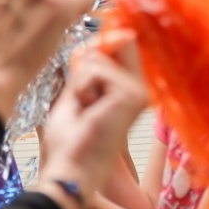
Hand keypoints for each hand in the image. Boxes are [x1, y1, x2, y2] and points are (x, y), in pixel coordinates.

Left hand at [36, 31, 149, 208]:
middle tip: (83, 99)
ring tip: (85, 109)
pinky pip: (95, 70)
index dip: (96, 47)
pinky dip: (82, 88)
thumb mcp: (75, 92)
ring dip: (80, 82)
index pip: (118, 45)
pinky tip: (89, 111)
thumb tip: (98, 39)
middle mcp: (138, 88)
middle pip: (114, 42)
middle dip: (86, 63)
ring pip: (99, 56)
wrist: (71, 169)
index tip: (82, 66)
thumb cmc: (70, 140)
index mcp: (127, 88)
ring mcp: (138, 91)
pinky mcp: (131, 95)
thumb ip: (87, 66)